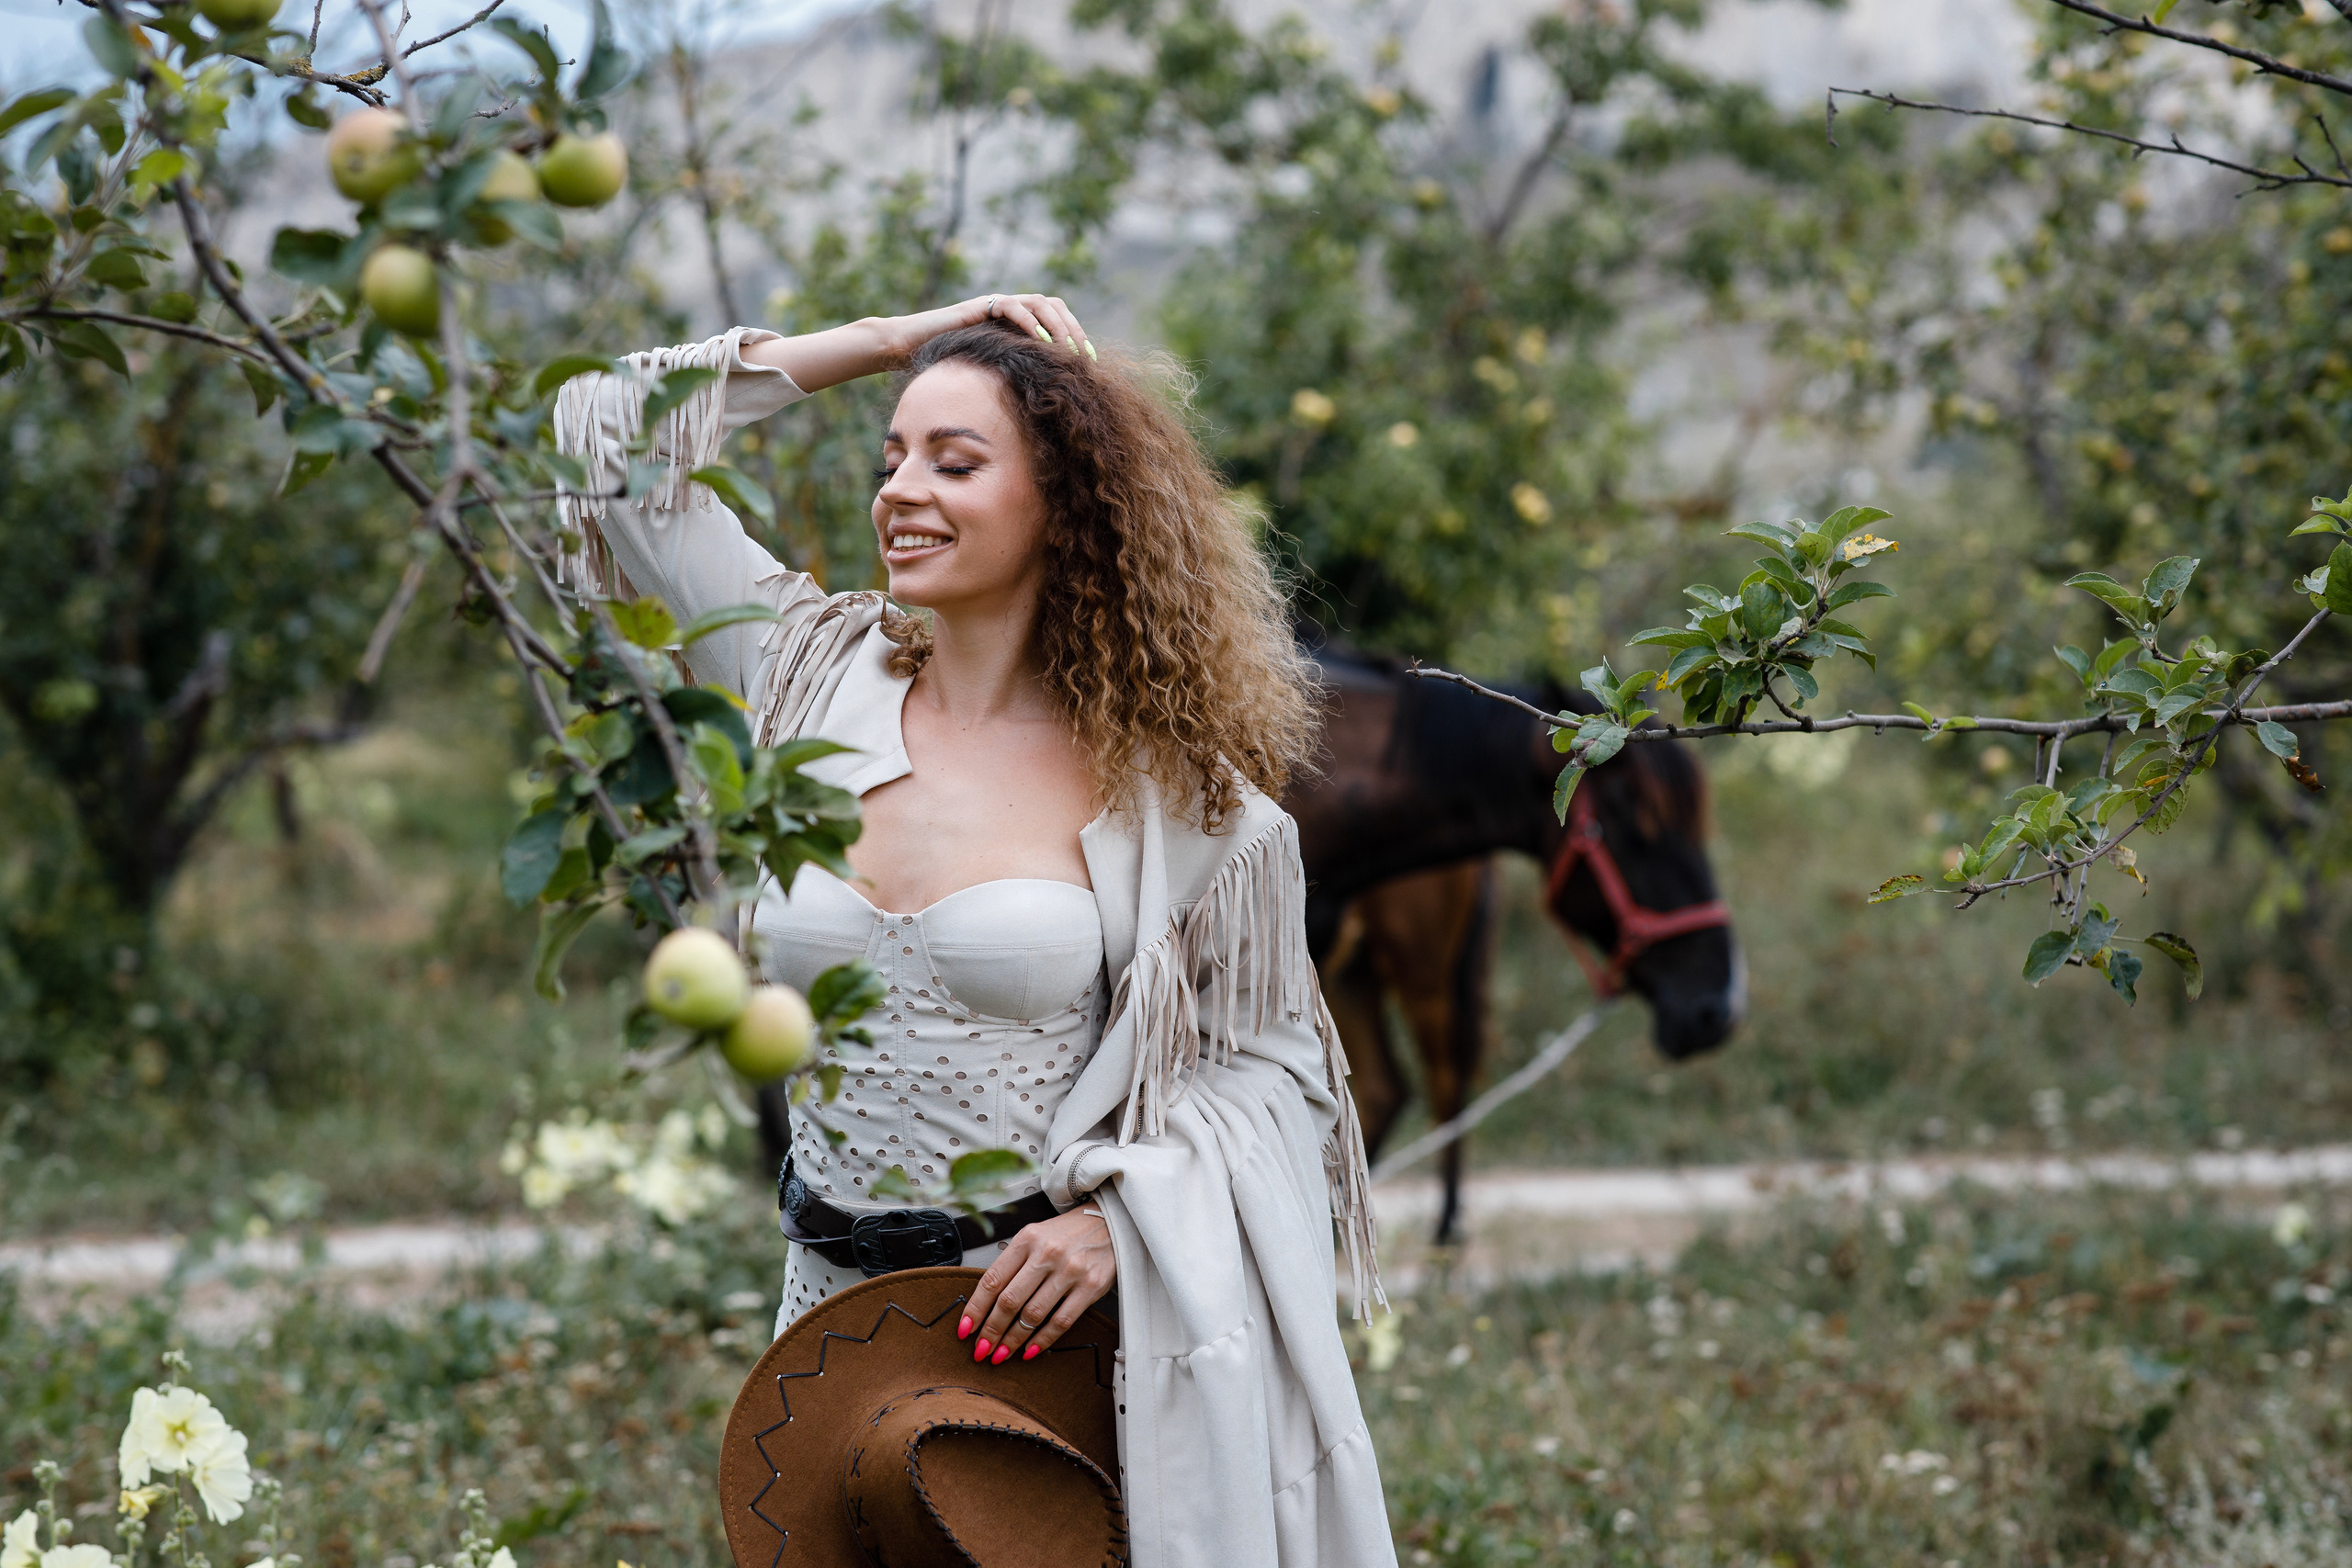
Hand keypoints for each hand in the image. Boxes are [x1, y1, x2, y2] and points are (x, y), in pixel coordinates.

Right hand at [894, 292, 1093, 362]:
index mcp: (1016, 324)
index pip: (1056, 320)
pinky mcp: (979, 306)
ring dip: (1057, 324)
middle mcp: (1009, 310)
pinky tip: (1040, 340)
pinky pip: (1010, 306)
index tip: (1089, 363)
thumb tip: (1041, 403)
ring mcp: (995, 305)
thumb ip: (1012, 376)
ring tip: (1067, 349)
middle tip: (1084, 356)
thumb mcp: (989, 374)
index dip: (1076, 337)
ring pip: (1038, 302)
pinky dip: (1029, 321)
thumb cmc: (945, 365)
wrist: (907, 347)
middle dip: (1074, 329)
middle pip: (1054, 306)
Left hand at [957, 1205, 1114, 1365]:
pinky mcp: (1090, 1286)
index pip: (992, 1279)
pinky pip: (1061, 1321)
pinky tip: (1030, 1350)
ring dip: (1013, 1340)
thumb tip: (987, 1302)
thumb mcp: (1035, 1235)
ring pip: (1033, 1314)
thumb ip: (1013, 1263)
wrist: (1110, 1222)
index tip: (965, 1328)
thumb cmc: (1068, 1233)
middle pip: (1009, 1301)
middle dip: (991, 1330)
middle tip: (980, 1349)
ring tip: (1001, 1353)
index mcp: (1027, 1239)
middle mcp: (1047, 1253)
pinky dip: (1042, 1340)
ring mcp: (1070, 1270)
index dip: (975, 1308)